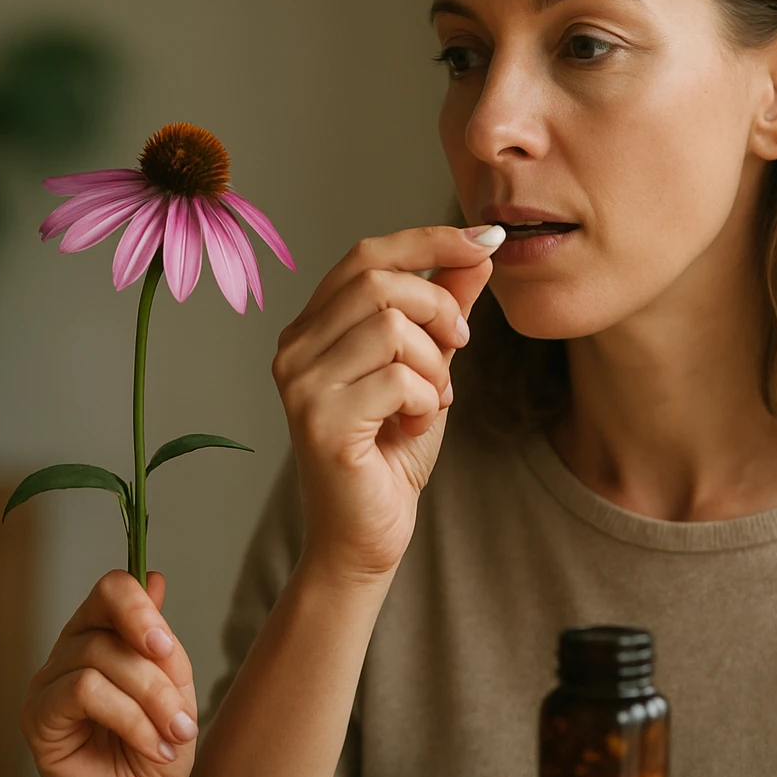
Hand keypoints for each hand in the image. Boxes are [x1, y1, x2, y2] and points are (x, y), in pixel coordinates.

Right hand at [20, 570, 197, 776]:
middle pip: (107, 627)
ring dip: (150, 702)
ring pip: (98, 661)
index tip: (165, 646)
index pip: (111, 590)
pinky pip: (83, 693)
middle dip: (156, 674)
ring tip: (174, 736)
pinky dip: (129, 719)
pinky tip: (152, 746)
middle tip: (184, 713)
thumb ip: (160, 636)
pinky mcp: (36, 716)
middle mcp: (70, 649)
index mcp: (103, 631)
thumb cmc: (158, 742)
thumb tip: (155, 577)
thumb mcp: (175, 685)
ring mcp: (48, 681)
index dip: (139, 608)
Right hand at [271, 224, 500, 581]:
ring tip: (431, 401)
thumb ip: (444, 309)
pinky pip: (399, 378)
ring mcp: (300, 384)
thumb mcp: (427, 368)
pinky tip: (414, 427)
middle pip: (380, 282)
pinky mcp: (320, 420)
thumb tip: (478, 250)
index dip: (428, 240)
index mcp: (312, 328)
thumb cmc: (391, 454)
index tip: (483, 239)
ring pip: (391, 327)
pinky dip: (427, 401)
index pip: (366, 255)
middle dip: (439, 310)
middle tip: (458, 351)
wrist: (368, 537)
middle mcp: (294, 349)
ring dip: (434, 365)